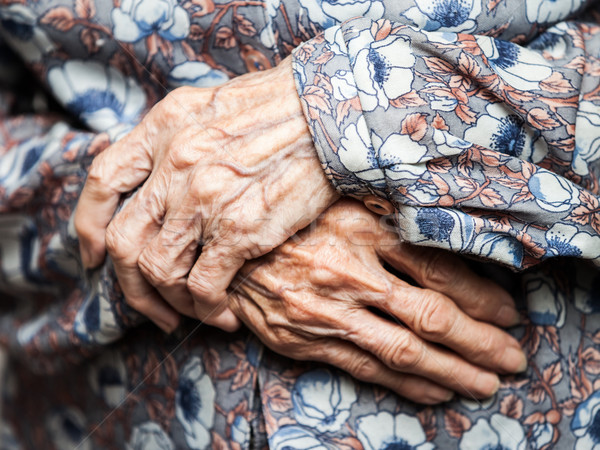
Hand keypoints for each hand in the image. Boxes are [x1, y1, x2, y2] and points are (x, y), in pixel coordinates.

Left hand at [74, 56, 337, 331]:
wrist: (328, 114)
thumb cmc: (278, 108)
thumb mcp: (209, 105)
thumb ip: (174, 138)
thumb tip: (154, 174)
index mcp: (162, 129)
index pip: (102, 182)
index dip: (90, 226)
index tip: (96, 255)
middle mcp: (174, 164)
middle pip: (124, 240)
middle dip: (129, 285)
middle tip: (149, 307)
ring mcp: (204, 199)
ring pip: (158, 270)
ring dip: (169, 303)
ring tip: (191, 313)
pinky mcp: (240, 229)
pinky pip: (202, 286)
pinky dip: (205, 309)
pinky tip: (222, 315)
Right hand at [229, 200, 524, 402]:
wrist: (222, 243)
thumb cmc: (289, 216)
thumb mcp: (342, 202)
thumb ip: (391, 222)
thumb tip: (447, 252)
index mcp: (359, 228)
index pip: (437, 271)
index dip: (479, 298)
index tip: (506, 313)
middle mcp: (345, 272)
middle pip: (429, 316)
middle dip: (479, 343)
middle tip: (510, 359)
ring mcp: (323, 311)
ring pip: (402, 351)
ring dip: (451, 372)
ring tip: (484, 384)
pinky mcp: (301, 340)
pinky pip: (363, 368)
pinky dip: (405, 383)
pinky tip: (434, 390)